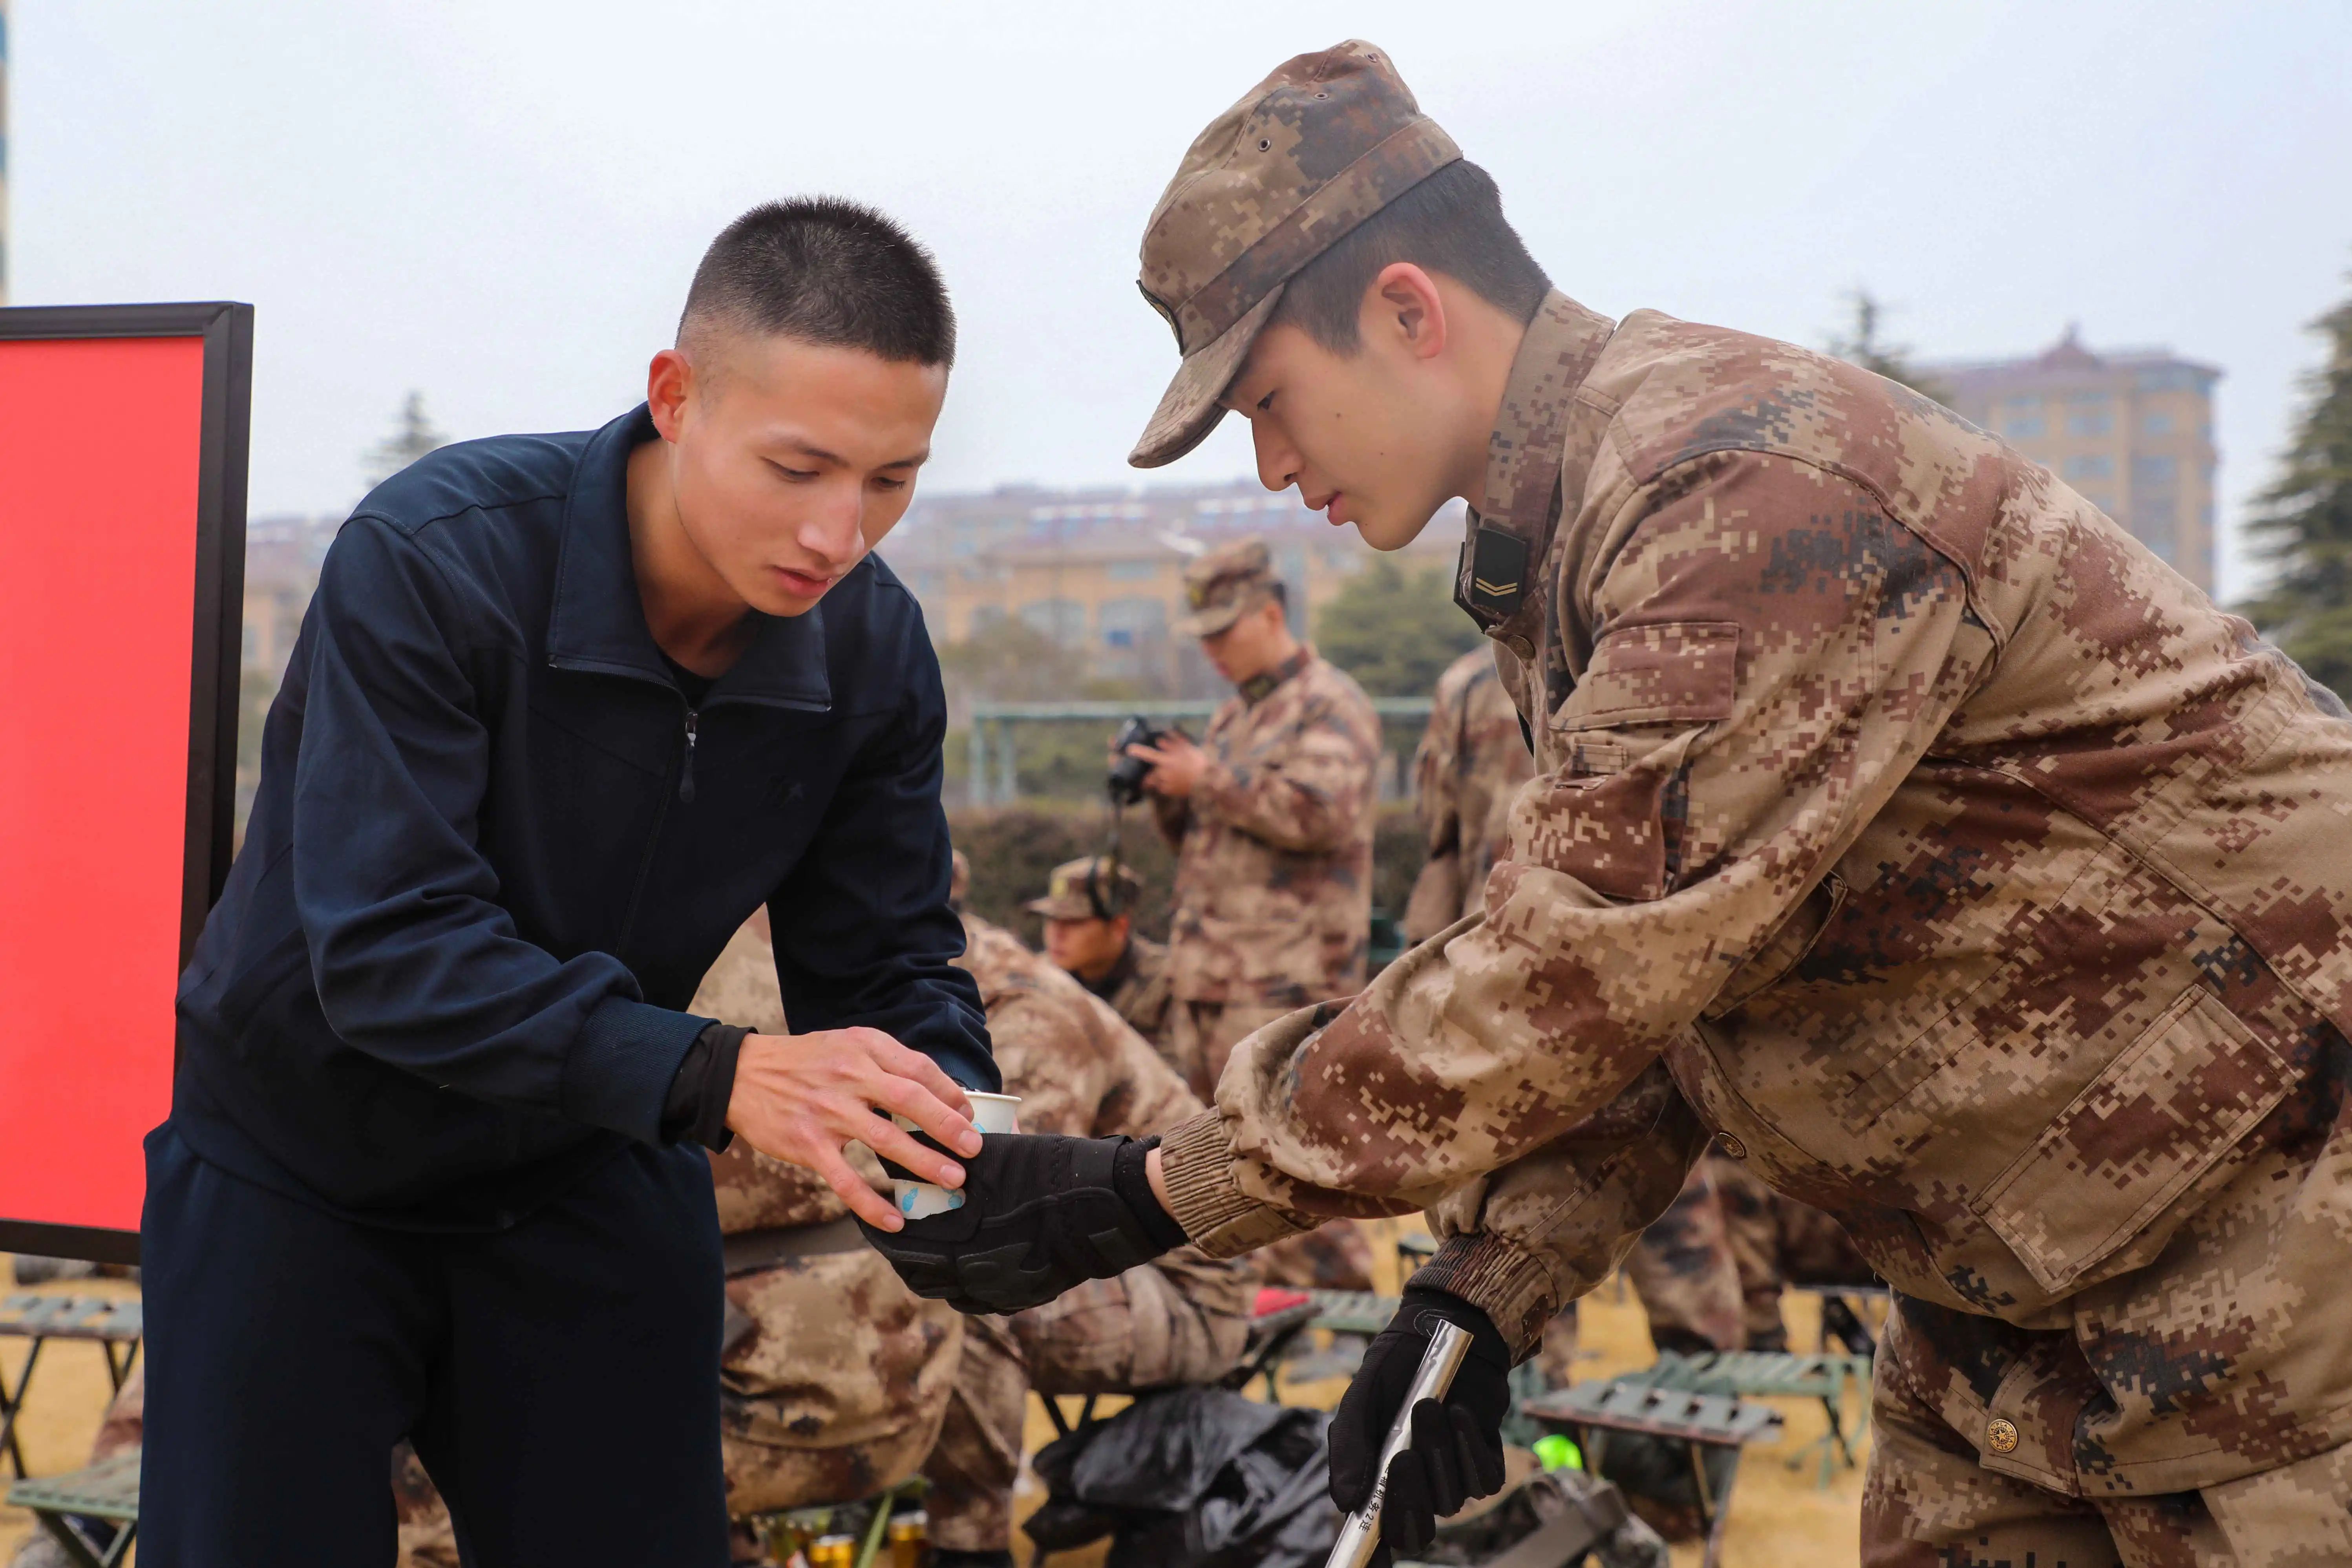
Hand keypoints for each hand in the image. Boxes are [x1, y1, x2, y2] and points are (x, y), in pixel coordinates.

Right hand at [726, 1028, 981, 1230]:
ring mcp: (828, 1112)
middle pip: (910, 1101)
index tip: (969, 1114)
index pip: (918, 1069)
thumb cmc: (804, 1061)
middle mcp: (849, 1076)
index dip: (950, 1093)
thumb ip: (887, 1062)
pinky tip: (895, 1219)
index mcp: (864, 1049)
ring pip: (886, 1141)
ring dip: (925, 1163)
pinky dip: (872, 1203)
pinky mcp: (808, 1144)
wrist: (741, 1074)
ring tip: (953, 1181)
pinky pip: (846, 1179)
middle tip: (974, 1150)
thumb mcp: (846, 1044)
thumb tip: (937, 1091)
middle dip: (948, 1127)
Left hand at [860, 1133, 1185, 1313]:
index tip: (867, 1214)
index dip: (880, 1232)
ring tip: (929, 1239)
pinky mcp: (1026, 1295)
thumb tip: (904, 1146)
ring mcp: (1003, 1294)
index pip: (902, 1249)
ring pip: (950, 1290)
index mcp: (963, 1249)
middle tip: (896, 1228)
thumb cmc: (1047, 1172)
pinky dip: (965, 1279)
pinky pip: (981, 1296)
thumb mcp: (990, 1159)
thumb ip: (944, 1157)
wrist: (1106, 1202)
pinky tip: (968, 1255)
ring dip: (932, 1268)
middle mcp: (978, 1281)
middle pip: (921, 1276)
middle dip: (903, 1253)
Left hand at [1127, 732, 1208, 798]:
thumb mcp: (1188, 749)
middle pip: (1149, 774)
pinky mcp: (1171, 792)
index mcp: (1167, 760)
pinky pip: (1163, 789)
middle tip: (1152, 773)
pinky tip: (1173, 782)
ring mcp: (1166, 784)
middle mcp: (1164, 773)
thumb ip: (1173, 743)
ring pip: (1156, 782)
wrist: (1208, 781)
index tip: (1129, 749)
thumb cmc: (1199, 762)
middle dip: (1148, 774)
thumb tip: (1160, 740)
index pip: (1148, 755)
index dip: (1138, 751)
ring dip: (1157, 779)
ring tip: (1168, 777)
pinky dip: (1165, 785)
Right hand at [1328, 1289, 1511, 1563]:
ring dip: (1439, 1451)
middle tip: (1401, 1456)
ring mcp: (1452, 1481)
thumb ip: (1349, 1446)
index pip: (1375, 1538)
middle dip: (1408, 1498)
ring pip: (1451, 1499)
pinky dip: (1470, 1445)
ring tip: (1428, 1404)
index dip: (1370, 1556)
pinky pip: (1483, 1479)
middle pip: (1415, 1532)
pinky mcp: (1485, 1466)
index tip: (1367, 1563)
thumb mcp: (1360, 1399)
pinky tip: (1460, 1411)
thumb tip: (1345, 1502)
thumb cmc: (1395, 1368)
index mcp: (1379, 1483)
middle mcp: (1416, 1491)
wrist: (1445, 1333)